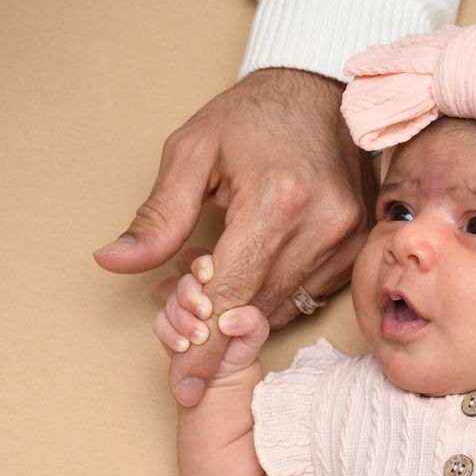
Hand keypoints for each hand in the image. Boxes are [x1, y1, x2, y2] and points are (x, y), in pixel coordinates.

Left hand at [95, 68, 373, 404]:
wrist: (320, 91)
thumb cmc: (254, 115)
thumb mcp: (193, 151)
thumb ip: (159, 215)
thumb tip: (116, 260)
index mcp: (277, 199)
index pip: (232, 293)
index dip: (202, 344)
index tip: (184, 384)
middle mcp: (322, 223)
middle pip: (259, 308)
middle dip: (216, 330)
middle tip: (181, 329)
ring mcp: (347, 237)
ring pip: (286, 305)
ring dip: (245, 313)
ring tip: (210, 291)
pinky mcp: (358, 244)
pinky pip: (310, 291)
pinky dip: (275, 295)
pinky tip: (251, 275)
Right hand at [153, 255, 268, 393]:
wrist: (228, 373)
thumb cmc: (243, 343)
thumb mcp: (255, 332)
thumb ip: (251, 321)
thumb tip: (227, 321)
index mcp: (220, 282)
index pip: (207, 264)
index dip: (203, 266)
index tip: (207, 278)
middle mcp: (198, 291)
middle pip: (185, 282)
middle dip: (191, 296)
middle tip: (205, 313)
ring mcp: (181, 307)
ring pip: (171, 302)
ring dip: (183, 320)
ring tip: (201, 337)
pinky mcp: (168, 326)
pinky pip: (160, 322)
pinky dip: (170, 334)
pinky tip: (184, 346)